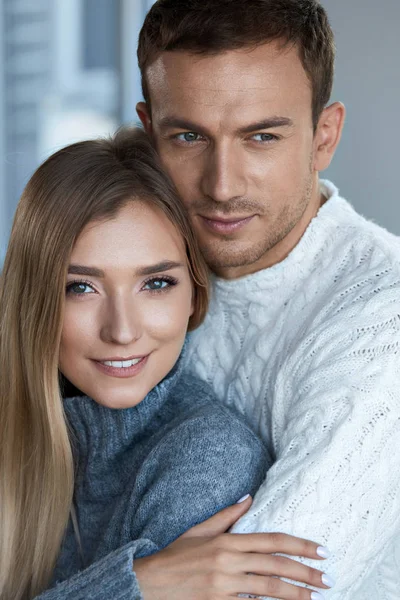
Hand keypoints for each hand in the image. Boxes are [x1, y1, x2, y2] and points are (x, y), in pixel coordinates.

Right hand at [134, 495, 332, 599]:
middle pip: (275, 566)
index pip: (272, 540)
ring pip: (268, 589)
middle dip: (305, 573)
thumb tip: (250, 497)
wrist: (150, 583)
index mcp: (227, 541)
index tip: (321, 550)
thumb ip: (228, 514)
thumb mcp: (200, 530)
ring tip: (315, 597)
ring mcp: (224, 586)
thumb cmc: (176, 555)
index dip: (299, 545)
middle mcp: (229, 561)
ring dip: (295, 594)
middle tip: (328, 578)